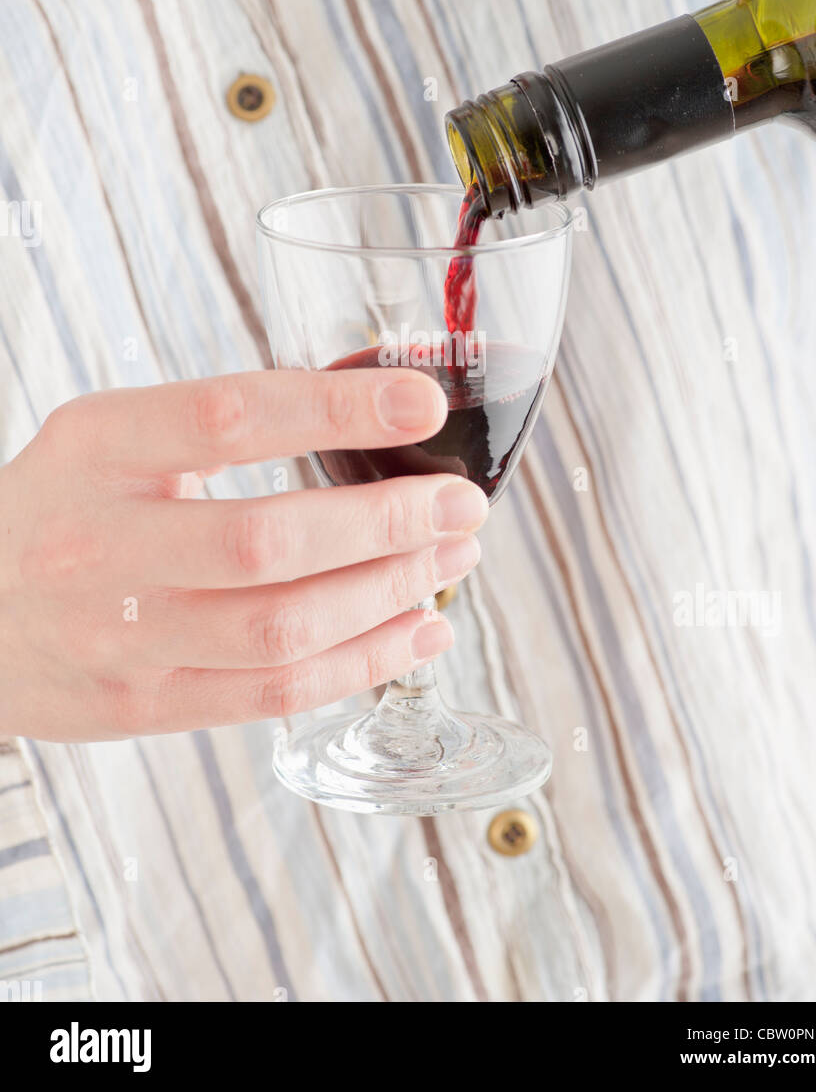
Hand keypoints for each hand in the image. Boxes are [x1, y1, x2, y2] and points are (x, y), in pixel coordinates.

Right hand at [0, 370, 486, 740]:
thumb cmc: (60, 508)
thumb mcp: (108, 436)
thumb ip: (214, 423)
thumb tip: (371, 410)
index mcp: (97, 446)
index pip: (228, 417)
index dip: (335, 410)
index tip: (423, 402)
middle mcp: (101, 542)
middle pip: (267, 540)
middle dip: (387, 523)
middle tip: (461, 503)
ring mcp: (118, 636)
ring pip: (280, 627)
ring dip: (388, 594)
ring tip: (451, 559)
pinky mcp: (140, 707)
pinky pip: (272, 693)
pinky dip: (361, 662)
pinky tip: (418, 630)